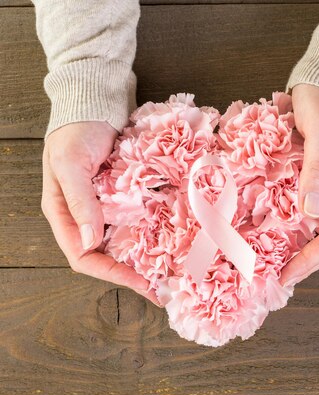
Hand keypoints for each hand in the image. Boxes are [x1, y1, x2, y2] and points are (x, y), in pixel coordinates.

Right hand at [41, 121, 161, 306]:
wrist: (95, 102)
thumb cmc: (76, 131)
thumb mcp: (71, 164)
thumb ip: (79, 202)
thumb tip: (92, 243)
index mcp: (64, 215)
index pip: (84, 257)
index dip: (111, 274)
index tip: (142, 282)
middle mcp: (86, 216)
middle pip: (107, 256)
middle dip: (133, 273)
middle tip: (162, 287)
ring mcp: (107, 207)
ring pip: (126, 241)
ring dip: (145, 257)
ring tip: (171, 270)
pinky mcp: (125, 195)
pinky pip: (140, 220)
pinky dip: (154, 232)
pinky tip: (174, 240)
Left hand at [279, 84, 318, 286]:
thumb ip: (317, 170)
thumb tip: (310, 212)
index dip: (313, 258)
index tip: (288, 275)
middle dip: (308, 260)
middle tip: (280, 276)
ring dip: (303, 247)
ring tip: (278, 262)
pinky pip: (314, 210)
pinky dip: (298, 226)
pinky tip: (280, 232)